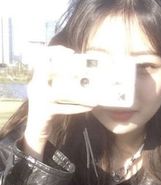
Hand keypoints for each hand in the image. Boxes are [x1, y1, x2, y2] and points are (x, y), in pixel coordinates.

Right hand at [24, 46, 93, 160]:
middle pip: (49, 71)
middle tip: (86, 71)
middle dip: (69, 69)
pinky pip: (64, 109)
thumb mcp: (50, 91)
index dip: (55, 53)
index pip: (42, 59)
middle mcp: (36, 86)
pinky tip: (90, 108)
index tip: (71, 52)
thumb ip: (60, 81)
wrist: (36, 127)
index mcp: (37, 78)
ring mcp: (39, 99)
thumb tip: (83, 75)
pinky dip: (78, 108)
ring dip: (81, 95)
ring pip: (62, 93)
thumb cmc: (48, 106)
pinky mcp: (45, 112)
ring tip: (95, 97)